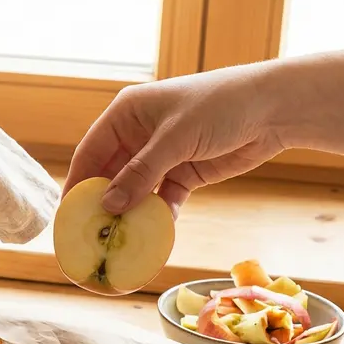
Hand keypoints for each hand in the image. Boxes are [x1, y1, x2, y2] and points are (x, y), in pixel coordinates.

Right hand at [64, 66, 285, 217]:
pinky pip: (163, 199)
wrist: (275, 108)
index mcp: (127, 114)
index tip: (68, 213)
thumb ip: (140, 173)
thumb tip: (109, 205)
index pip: (90, 152)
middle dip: (103, 202)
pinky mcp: (184, 172)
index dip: (78, 182)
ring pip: (136, 190)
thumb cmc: (221, 105)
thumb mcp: (175, 138)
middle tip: (92, 233)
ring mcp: (162, 155)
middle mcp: (139, 134)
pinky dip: (159, 215)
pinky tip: (155, 233)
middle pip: (110, 174)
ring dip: (130, 212)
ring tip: (118, 239)